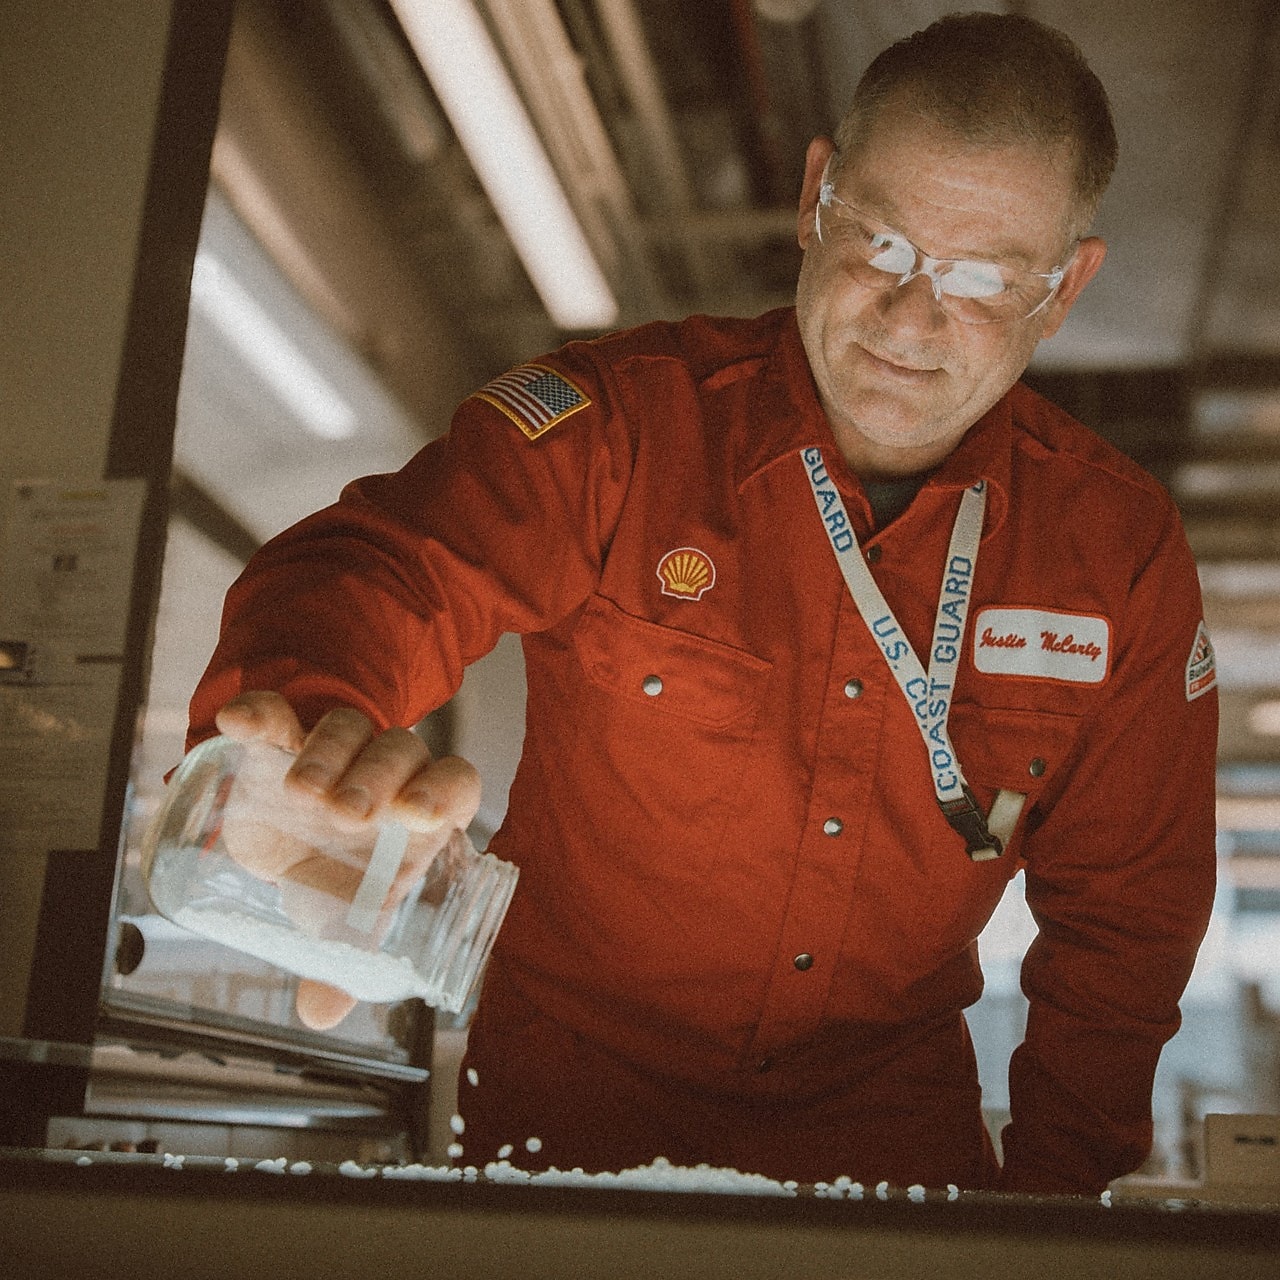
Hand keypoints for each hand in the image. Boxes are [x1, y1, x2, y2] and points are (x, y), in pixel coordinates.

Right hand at [213, 691, 481, 1028]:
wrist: (290, 842)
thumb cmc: (339, 883)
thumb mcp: (343, 921)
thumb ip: (342, 962)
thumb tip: (321, 1013)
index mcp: (422, 812)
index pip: (455, 782)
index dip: (444, 790)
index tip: (418, 814)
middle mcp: (387, 772)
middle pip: (401, 750)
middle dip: (377, 776)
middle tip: (347, 815)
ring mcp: (336, 750)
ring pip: (348, 727)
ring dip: (327, 752)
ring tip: (303, 792)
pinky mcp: (282, 737)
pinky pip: (280, 713)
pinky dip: (262, 712)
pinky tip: (241, 722)